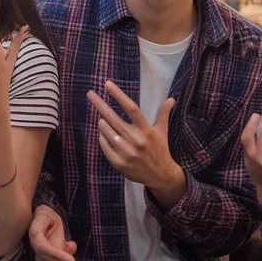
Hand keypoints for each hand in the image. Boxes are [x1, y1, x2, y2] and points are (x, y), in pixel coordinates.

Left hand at [28, 205, 78, 260]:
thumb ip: (66, 257)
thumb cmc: (53, 226)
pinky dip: (55, 254)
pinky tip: (68, 258)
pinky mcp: (34, 231)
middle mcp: (35, 250)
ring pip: (44, 259)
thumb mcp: (63, 244)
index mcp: (42, 256)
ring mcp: (33, 241)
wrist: (47, 206)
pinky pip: (43, 247)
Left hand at [89, 81, 183, 198]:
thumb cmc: (160, 149)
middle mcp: (136, 140)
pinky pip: (105, 146)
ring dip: (101, 122)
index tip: (107, 84)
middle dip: (100, 105)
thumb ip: (164, 114)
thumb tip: (171, 99)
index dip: (119, 95)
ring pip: (107, 132)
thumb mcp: (162, 131)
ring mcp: (127, 153)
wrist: (160, 175)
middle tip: (90, 94)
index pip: (131, 108)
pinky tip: (102, 131)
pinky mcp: (119, 163)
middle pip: (114, 118)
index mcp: (147, 130)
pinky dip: (101, 137)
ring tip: (100, 116)